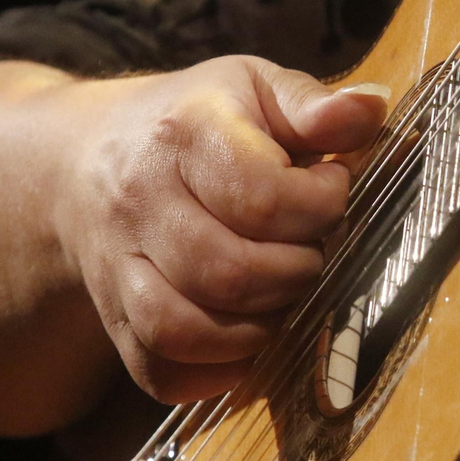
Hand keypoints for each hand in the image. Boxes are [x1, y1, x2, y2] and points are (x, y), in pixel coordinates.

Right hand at [54, 56, 386, 402]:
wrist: (87, 155)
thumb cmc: (196, 121)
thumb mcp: (256, 87)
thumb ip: (315, 104)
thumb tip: (372, 109)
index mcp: (185, 135)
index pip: (263, 198)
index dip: (321, 207)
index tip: (331, 191)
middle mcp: (141, 202)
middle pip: (231, 273)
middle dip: (297, 273)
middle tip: (311, 251)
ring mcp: (117, 266)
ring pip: (184, 330)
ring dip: (258, 330)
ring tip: (283, 296)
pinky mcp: (112, 317)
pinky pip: (159, 371)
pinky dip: (214, 372)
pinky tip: (247, 339)